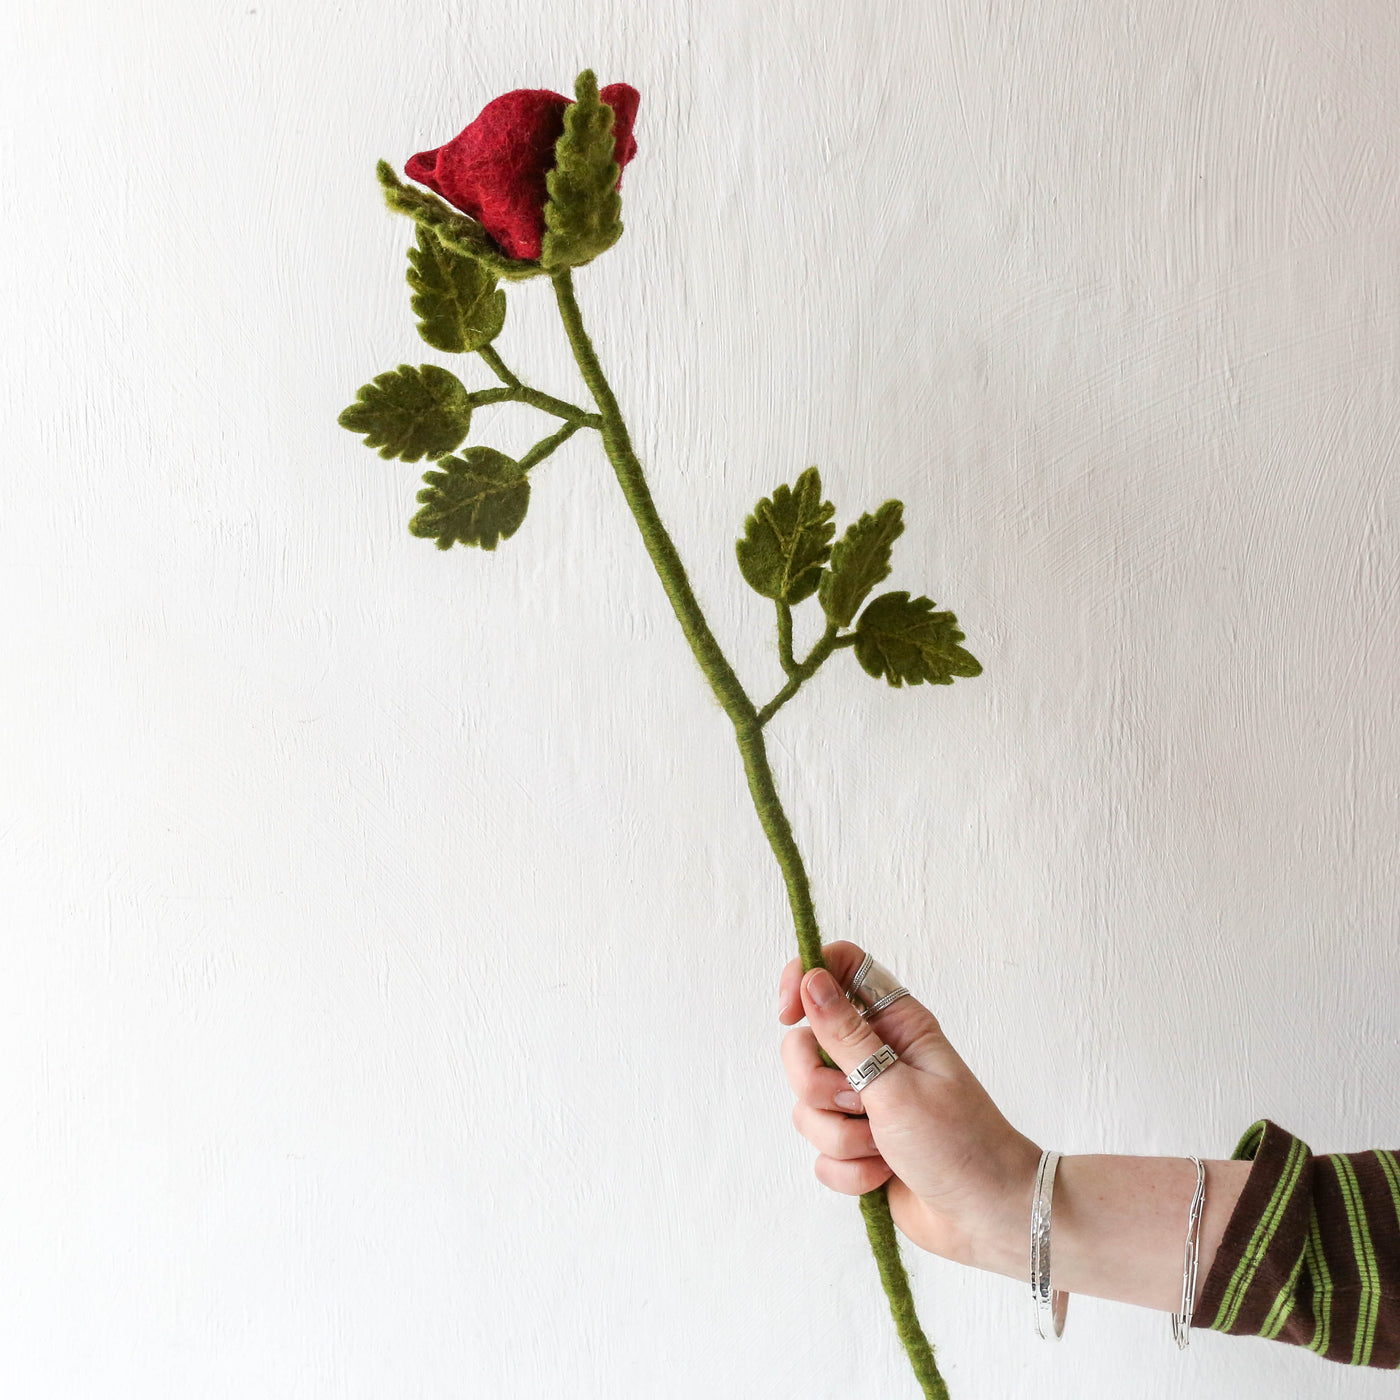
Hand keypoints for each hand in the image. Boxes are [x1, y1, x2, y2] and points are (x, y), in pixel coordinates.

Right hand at [778, 941, 1040, 1276]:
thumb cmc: (960, 1143)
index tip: (789, 1013)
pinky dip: (847, 1170)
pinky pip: (819, 1151)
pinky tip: (883, 1175)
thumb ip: (845, 1035)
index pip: (838, 969)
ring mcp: (863, 1101)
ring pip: (806, 1104)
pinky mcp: (856, 1146)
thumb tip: (811, 979)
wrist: (987, 1218)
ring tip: (882, 1148)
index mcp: (894, 1023)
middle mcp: (874, 1055)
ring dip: (840, 1136)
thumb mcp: (896, 1085)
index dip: (805, 978)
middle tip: (857, 1101)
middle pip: (803, 1044)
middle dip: (816, 1084)